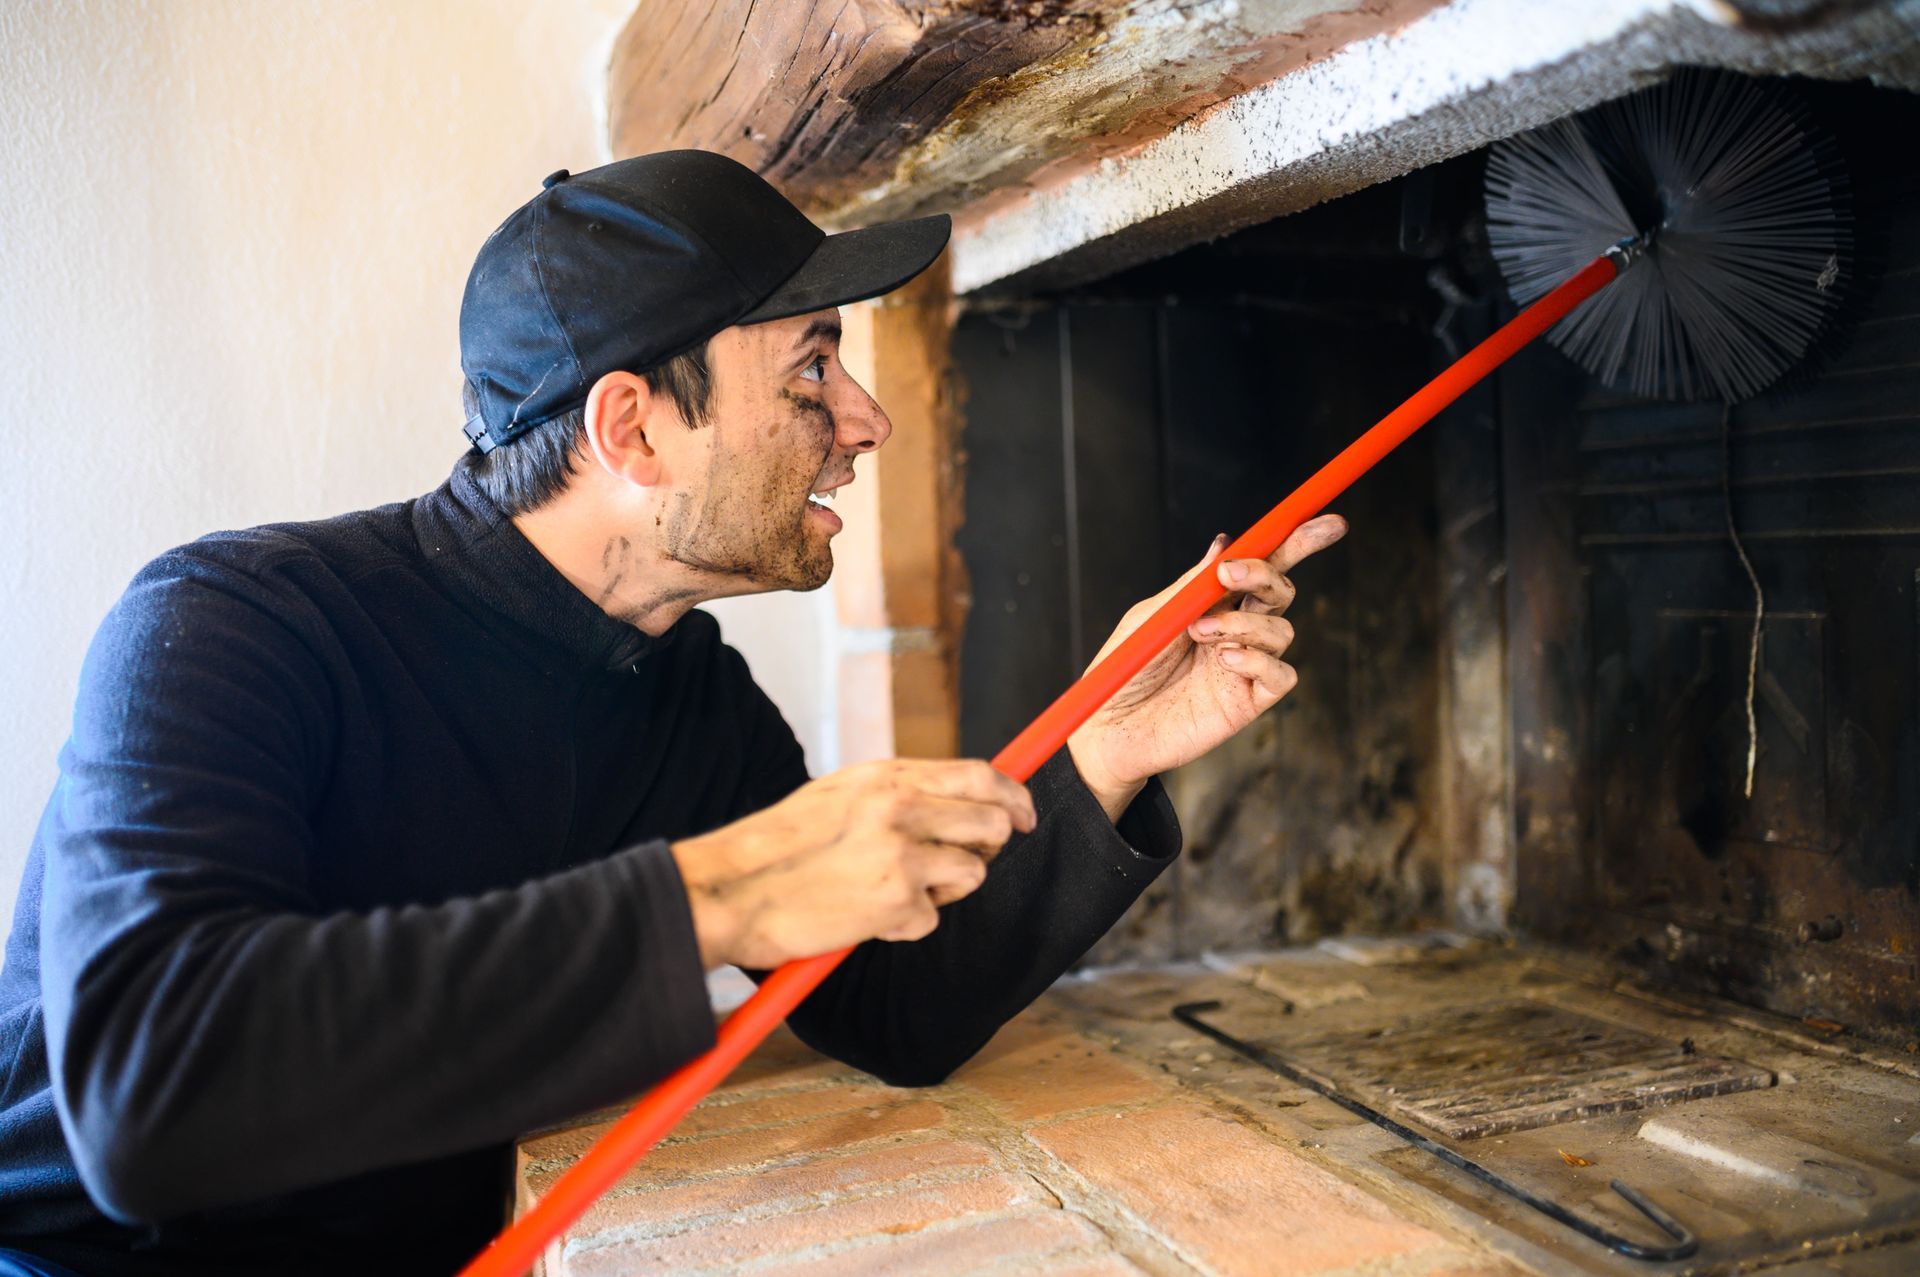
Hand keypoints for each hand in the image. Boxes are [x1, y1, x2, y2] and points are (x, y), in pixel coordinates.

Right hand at [669, 759, 1035, 969]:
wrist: (732, 889)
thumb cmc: (781, 846)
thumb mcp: (841, 795)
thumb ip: (897, 792)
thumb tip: (957, 797)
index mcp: (887, 777)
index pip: (979, 774)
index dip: (1013, 795)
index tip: (1024, 815)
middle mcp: (900, 808)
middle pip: (993, 823)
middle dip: (987, 847)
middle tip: (957, 863)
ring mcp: (901, 855)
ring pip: (972, 874)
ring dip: (944, 890)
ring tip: (894, 891)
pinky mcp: (896, 902)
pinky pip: (933, 918)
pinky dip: (905, 925)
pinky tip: (866, 916)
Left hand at [1067, 515, 1347, 819]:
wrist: (1110, 726)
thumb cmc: (1125, 669)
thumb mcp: (1152, 616)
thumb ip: (1192, 585)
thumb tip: (1224, 544)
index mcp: (1215, 602)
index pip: (1264, 565)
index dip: (1298, 541)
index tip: (1326, 523)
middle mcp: (1237, 630)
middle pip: (1281, 591)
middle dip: (1265, 574)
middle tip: (1228, 576)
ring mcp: (1246, 665)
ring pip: (1282, 630)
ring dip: (1244, 623)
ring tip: (1200, 633)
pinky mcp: (1249, 701)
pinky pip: (1281, 674)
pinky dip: (1259, 660)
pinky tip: (1225, 660)